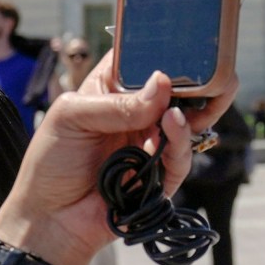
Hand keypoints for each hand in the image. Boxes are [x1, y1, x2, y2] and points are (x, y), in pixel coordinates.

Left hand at [0, 52, 239, 264]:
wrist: (49, 219)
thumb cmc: (50, 163)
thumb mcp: (71, 117)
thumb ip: (117, 103)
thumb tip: (163, 84)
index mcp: (111, 91)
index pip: (142, 61)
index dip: (161, 51)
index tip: (182, 45)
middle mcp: (135, 115)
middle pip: (175, 92)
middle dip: (197, 84)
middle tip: (214, 74)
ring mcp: (149, 144)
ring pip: (186, 123)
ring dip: (195, 112)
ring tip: (190, 106)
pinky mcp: (159, 176)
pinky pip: (180, 158)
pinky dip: (181, 142)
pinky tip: (173, 125)